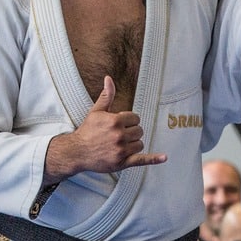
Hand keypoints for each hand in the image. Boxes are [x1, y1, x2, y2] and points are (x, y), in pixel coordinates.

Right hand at [44, 75, 167, 181]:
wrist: (77, 152)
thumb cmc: (87, 131)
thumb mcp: (96, 111)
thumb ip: (106, 96)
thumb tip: (109, 78)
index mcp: (115, 121)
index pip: (135, 118)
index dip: (129, 121)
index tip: (120, 125)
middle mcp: (119, 135)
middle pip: (139, 130)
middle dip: (131, 132)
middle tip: (119, 135)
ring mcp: (121, 150)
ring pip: (140, 144)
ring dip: (133, 144)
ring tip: (120, 144)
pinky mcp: (122, 162)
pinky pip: (142, 160)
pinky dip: (154, 159)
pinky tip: (164, 157)